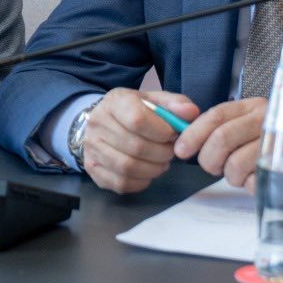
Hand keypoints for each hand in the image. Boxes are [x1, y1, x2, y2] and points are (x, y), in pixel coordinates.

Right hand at [79, 88, 197, 194]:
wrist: (103, 121)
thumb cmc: (133, 110)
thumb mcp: (153, 100)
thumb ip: (175, 104)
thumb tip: (191, 113)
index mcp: (115, 102)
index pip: (137, 120)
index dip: (162, 132)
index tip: (172, 135)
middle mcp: (98, 123)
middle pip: (136, 147)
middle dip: (162, 153)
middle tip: (170, 151)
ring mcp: (91, 147)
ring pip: (128, 167)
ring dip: (153, 169)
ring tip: (161, 162)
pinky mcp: (92, 167)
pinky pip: (121, 182)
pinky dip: (141, 181)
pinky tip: (147, 172)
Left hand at [173, 97, 264, 189]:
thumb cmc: (271, 142)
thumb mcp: (248, 125)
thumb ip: (221, 127)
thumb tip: (185, 140)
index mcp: (254, 107)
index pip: (217, 115)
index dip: (193, 133)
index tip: (180, 150)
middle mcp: (268, 121)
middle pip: (222, 138)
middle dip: (208, 159)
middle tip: (212, 167)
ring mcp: (280, 145)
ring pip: (235, 164)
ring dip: (230, 176)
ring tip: (241, 174)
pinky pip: (253, 182)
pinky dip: (248, 186)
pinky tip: (257, 179)